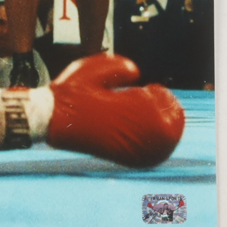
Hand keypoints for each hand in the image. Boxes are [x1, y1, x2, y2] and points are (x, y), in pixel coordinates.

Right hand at [48, 54, 183, 166]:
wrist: (54, 121)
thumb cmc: (72, 94)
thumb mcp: (92, 68)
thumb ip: (120, 66)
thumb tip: (137, 74)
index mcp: (132, 108)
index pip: (163, 102)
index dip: (159, 93)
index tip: (150, 88)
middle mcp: (139, 133)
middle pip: (172, 121)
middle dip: (165, 108)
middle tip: (152, 99)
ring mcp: (137, 151)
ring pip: (169, 139)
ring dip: (164, 124)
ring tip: (148, 113)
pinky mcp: (132, 160)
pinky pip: (159, 152)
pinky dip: (159, 140)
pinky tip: (146, 130)